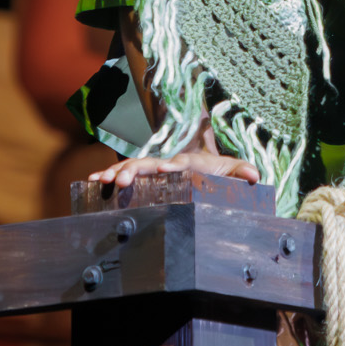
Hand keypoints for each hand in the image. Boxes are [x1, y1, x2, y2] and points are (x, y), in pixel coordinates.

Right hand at [86, 149, 259, 189]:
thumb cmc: (215, 170)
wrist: (201, 161)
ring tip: (100, 181)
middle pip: (146, 164)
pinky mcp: (141, 177)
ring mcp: (151, 169)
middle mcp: (165, 164)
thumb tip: (254, 176)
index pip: (176, 163)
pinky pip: (121, 175)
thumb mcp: (229, 169)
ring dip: (114, 173)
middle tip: (119, 182)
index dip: (168, 166)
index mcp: (186, 163)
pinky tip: (90, 184)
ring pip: (129, 168)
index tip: (161, 169)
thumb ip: (241, 170)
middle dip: (132, 171)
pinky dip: (105, 177)